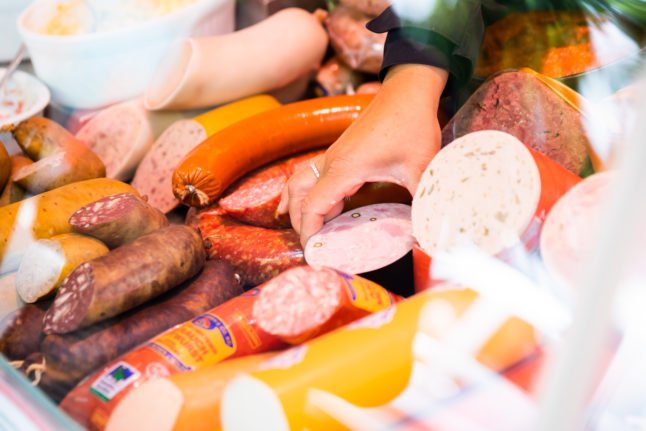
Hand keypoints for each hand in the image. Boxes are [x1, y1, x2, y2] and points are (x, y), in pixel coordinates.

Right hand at [278, 64, 448, 246]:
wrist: (407, 90)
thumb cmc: (411, 124)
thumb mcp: (421, 166)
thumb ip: (424, 200)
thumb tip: (430, 234)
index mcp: (345, 168)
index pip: (314, 206)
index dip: (309, 232)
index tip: (313, 254)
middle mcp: (332, 162)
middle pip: (298, 196)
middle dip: (299, 223)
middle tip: (311, 248)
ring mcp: (333, 155)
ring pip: (299, 182)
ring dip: (296, 205)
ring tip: (300, 229)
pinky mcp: (340, 151)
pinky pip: (311, 174)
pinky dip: (304, 192)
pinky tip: (309, 203)